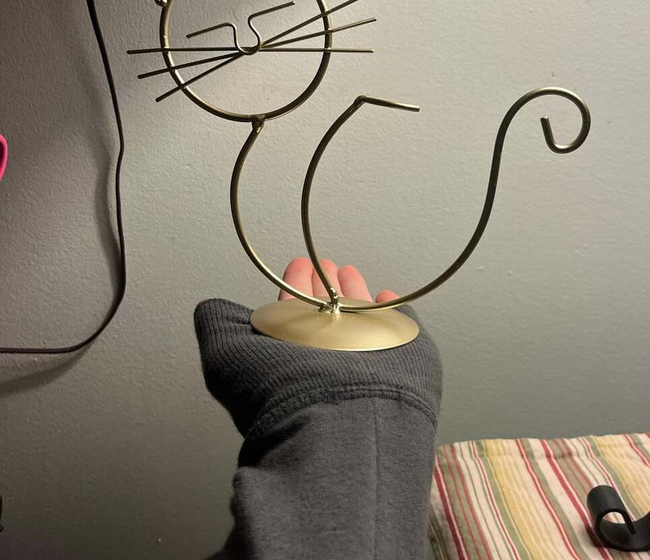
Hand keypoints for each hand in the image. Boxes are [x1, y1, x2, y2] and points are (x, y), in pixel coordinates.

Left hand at [194, 259, 441, 440]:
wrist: (344, 423)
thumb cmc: (282, 395)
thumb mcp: (229, 355)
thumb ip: (218, 326)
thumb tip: (208, 307)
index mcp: (292, 352)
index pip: (293, 312)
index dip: (294, 286)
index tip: (299, 264)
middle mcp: (328, 354)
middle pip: (327, 312)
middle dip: (325, 286)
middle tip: (325, 263)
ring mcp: (368, 355)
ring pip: (361, 314)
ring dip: (356, 291)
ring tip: (348, 271)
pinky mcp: (404, 355)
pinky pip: (399, 324)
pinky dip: (394, 309)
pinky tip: (387, 295)